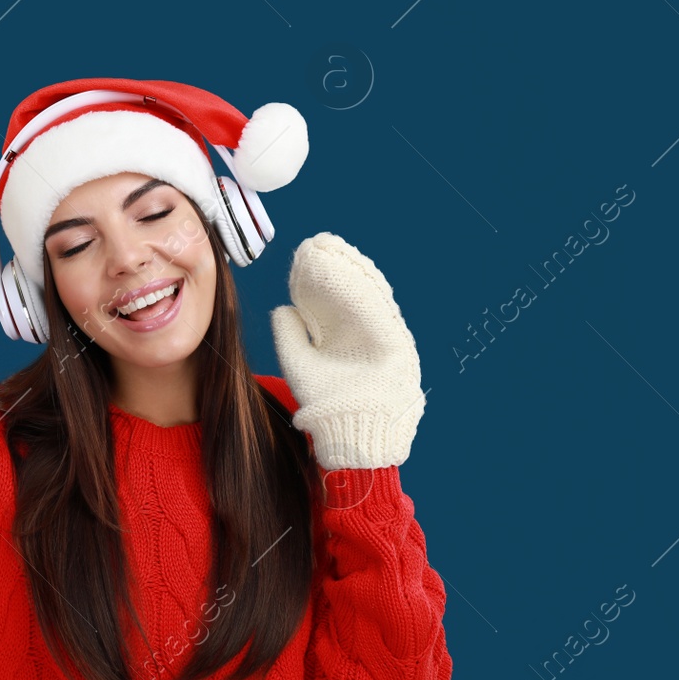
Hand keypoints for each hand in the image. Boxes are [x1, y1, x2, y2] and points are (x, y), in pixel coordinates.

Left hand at [269, 232, 425, 470]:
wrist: (354, 436)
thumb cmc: (326, 406)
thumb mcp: (300, 366)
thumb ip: (290, 338)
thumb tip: (282, 308)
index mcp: (342, 337)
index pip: (330, 299)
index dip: (316, 277)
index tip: (304, 256)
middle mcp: (363, 334)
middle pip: (350, 292)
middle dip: (334, 266)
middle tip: (317, 243)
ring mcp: (381, 338)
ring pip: (367, 296)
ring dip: (351, 270)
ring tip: (333, 249)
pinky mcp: (396, 345)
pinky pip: (381, 312)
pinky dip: (366, 291)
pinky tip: (352, 271)